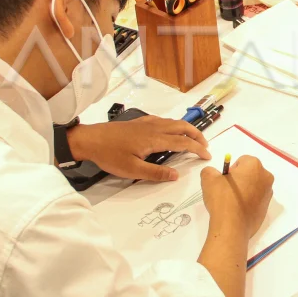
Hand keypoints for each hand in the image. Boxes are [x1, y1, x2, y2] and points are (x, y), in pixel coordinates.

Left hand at [67, 116, 210, 181]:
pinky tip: (170, 130)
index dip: (197, 149)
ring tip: (192, 138)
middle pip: (182, 127)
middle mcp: (154, 127)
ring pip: (173, 122)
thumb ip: (156, 173)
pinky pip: (163, 120)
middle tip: (205, 145)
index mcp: (155, 139)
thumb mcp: (132, 170)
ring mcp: (146, 123)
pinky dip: (173, 125)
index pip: (183, 142)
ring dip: (186, 129)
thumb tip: (176, 176)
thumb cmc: (110, 155)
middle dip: (197, 135)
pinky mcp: (139, 122)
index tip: (207, 156)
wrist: (90, 139)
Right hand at [201, 156, 273, 237]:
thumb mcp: (208, 179)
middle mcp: (266, 177)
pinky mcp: (266, 208)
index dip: (231, 170)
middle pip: (250, 173)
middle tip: (227, 191)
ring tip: (232, 202)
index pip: (241, 161)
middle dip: (240, 179)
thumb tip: (214, 174)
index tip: (225, 181)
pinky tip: (237, 211)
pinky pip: (256, 200)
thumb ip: (210, 170)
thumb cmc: (223, 198)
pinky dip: (248, 202)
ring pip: (253, 187)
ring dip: (244, 190)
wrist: (232, 227)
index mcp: (254, 165)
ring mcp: (268, 194)